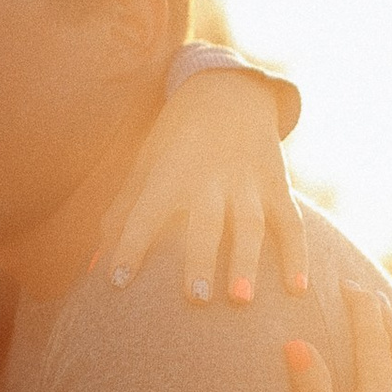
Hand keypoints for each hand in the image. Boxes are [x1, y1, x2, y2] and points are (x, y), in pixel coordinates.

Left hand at [98, 67, 307, 305]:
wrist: (228, 92)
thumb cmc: (174, 141)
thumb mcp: (144, 167)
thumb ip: (121, 217)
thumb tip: (93, 269)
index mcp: (169, 175)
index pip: (145, 214)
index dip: (129, 245)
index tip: (116, 282)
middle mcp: (209, 180)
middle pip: (205, 223)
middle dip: (200, 260)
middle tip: (195, 300)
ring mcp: (247, 184)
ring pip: (250, 226)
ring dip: (247, 262)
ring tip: (242, 299)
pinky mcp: (277, 187)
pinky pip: (292, 223)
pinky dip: (297, 255)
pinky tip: (297, 289)